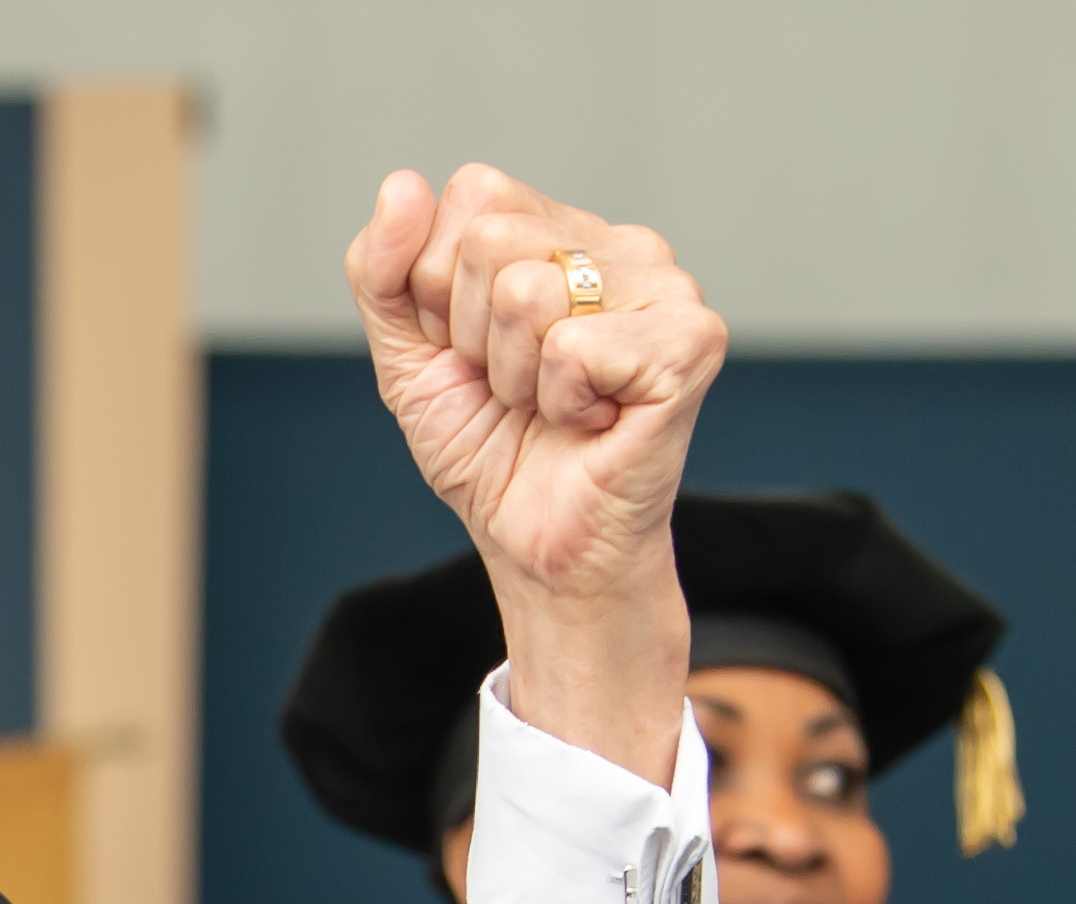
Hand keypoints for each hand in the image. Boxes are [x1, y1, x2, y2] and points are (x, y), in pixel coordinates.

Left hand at [348, 164, 726, 783]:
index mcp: (561, 231)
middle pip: (490, 240)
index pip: (470, 196)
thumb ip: (383, 270)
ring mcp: (665, 286)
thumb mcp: (409, 357)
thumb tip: (402, 183)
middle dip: (475, 336)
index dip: (443, 291)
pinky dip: (563, 401)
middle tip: (516, 388)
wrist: (537, 547)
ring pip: (527, 292)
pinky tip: (594, 422)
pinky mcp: (692, 340)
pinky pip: (574, 346)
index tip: (475, 352)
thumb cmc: (491, 452)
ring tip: (553, 407)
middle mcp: (622, 244)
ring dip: (517, 376)